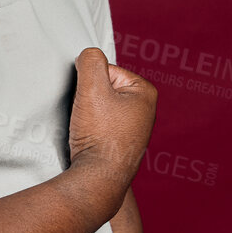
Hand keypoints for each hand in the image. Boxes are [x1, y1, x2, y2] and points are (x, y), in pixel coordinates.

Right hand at [66, 48, 156, 212]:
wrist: (99, 178)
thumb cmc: (100, 136)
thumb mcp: (91, 89)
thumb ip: (90, 62)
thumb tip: (88, 54)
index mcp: (145, 92)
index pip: (104, 71)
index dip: (87, 83)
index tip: (87, 102)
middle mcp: (145, 110)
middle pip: (102, 89)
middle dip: (87, 99)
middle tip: (86, 116)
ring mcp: (133, 129)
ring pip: (98, 109)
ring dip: (86, 116)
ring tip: (87, 130)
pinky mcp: (121, 144)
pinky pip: (99, 126)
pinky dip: (89, 130)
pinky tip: (88, 141)